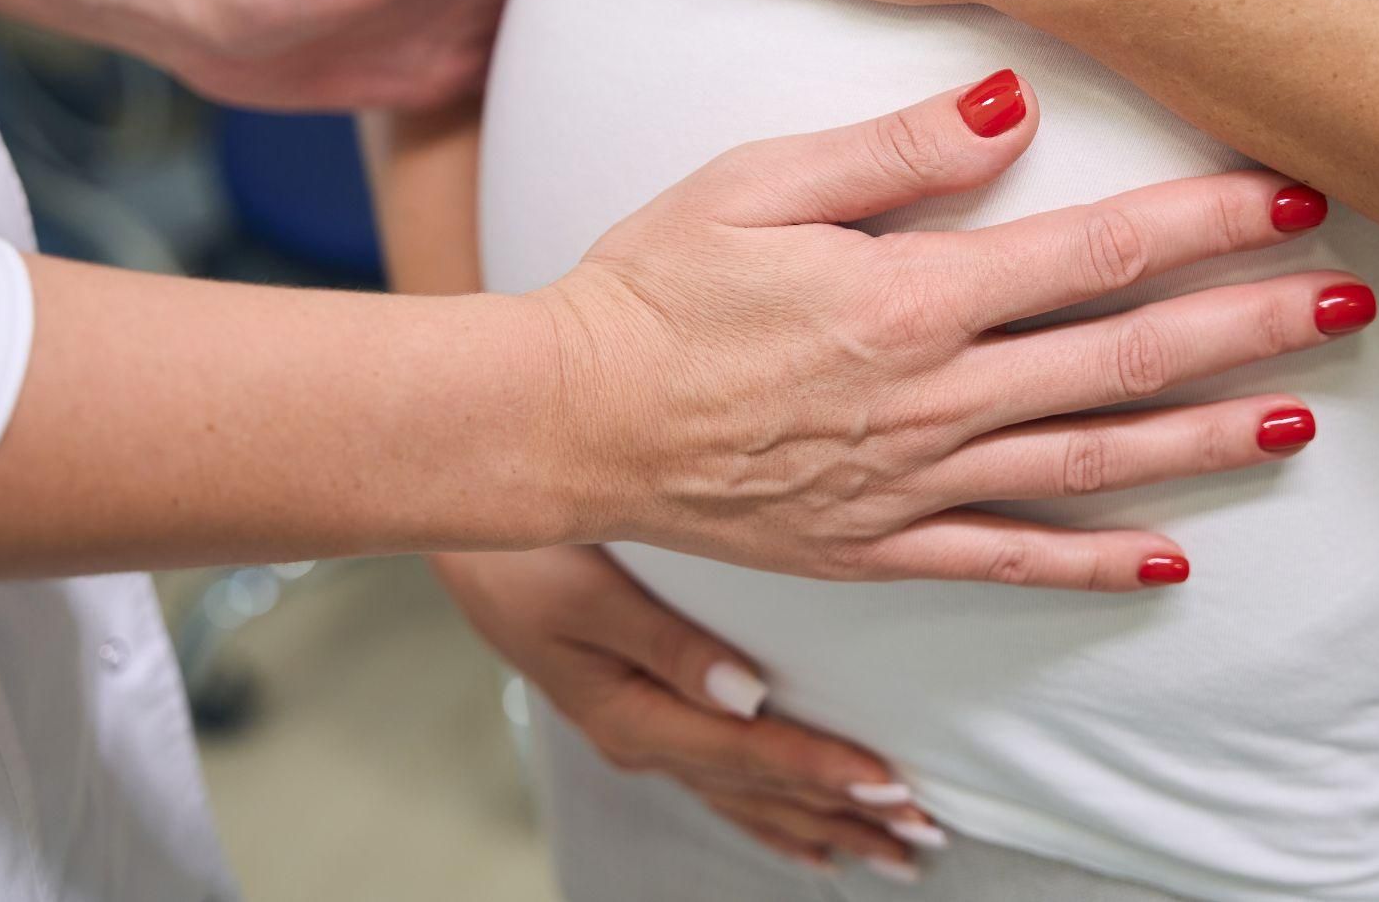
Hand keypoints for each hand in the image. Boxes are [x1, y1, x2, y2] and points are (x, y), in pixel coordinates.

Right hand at [436, 547, 942, 876]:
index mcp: (628, 712)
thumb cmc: (515, 547)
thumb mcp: (584, 589)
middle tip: (923, 836)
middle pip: (757, 792)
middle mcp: (638, 736)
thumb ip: (667, 644)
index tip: (892, 784)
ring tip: (889, 850)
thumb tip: (748, 694)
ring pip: (743, 796)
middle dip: (843, 816)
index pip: (746, 753)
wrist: (455, 529)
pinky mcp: (635, 712)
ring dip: (819, 822)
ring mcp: (636, 731)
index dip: (822, 771)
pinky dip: (772, 812)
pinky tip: (809, 840)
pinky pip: (719, 782)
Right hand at [532, 70, 1370, 587]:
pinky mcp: (880, 543)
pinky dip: (1093, 564)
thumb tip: (1014, 105)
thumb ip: (895, 151)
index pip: (1097, 252)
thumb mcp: (757, 181)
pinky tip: (1171, 560)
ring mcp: (912, 482)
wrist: (570, 418)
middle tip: (1353, 305)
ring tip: (1300, 419)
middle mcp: (932, 398)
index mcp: (911, 298)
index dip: (1206, 225)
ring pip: (1090, 460)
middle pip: (1123, 358)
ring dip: (1203, 439)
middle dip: (1247, 327)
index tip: (1294, 200)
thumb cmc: (654, 285)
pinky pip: (1006, 559)